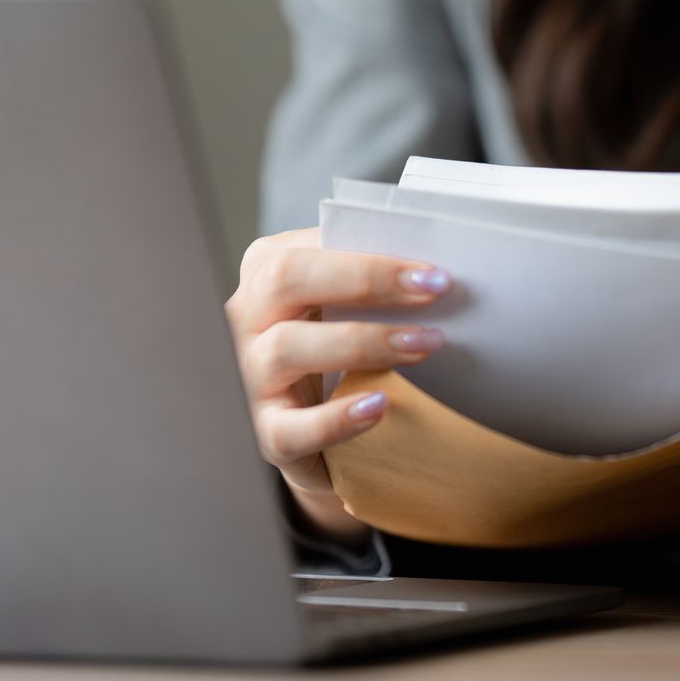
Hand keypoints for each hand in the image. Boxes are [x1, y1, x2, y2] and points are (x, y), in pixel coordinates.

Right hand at [224, 227, 452, 542]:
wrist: (314, 429)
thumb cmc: (335, 350)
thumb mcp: (340, 308)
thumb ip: (368, 285)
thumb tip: (430, 273)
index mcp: (266, 274)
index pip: (309, 249)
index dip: (372, 258)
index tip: (434, 271)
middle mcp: (245, 319)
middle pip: (286, 279)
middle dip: (367, 281)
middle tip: (435, 293)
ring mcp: (247, 376)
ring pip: (287, 348)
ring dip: (363, 344)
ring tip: (423, 346)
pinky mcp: (261, 431)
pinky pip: (289, 428)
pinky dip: (335, 419)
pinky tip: (379, 407)